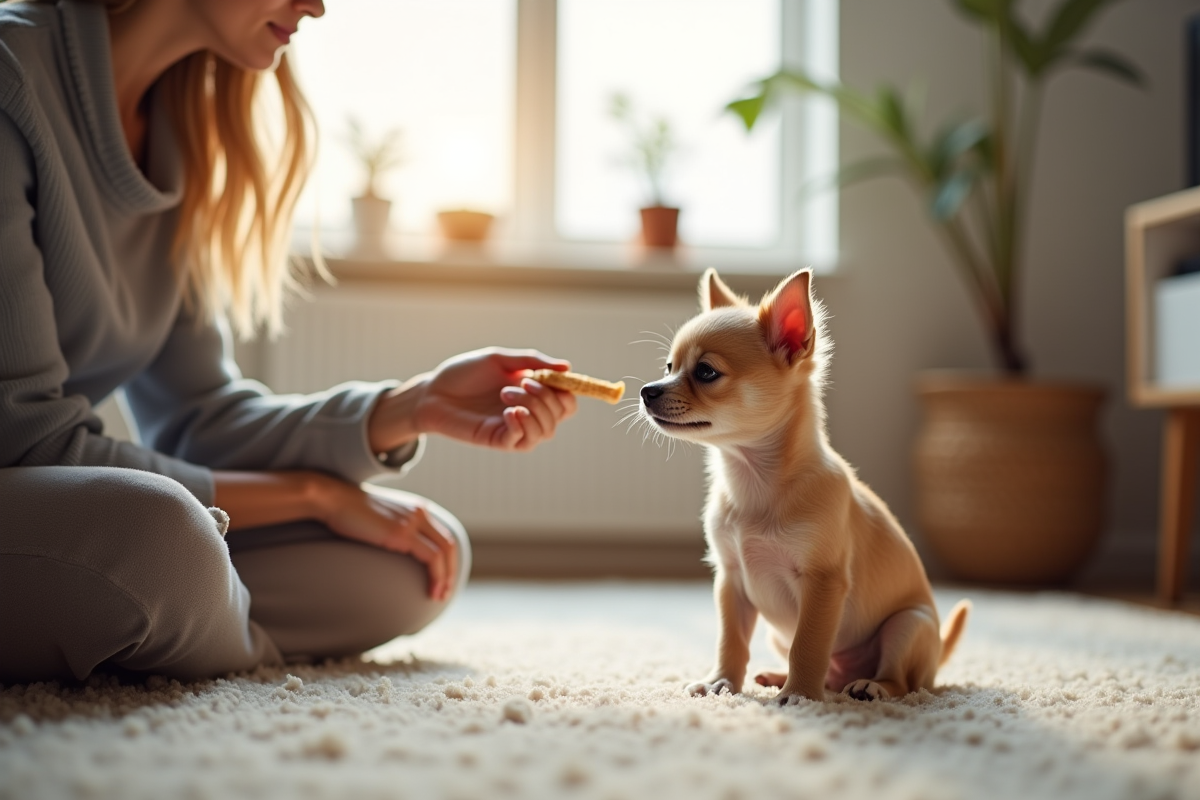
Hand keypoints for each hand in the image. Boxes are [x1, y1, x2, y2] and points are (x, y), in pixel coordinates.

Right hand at [315, 479, 458, 600]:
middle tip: (445, 593)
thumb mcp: (377, 520)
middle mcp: (419, 512)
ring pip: (444, 552)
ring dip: (446, 577)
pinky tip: (431, 591)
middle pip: (448, 544)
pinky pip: (431, 557)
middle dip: (450, 570)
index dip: (447, 559)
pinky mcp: (403, 533)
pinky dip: (437, 576)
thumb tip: (392, 548)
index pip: (442, 535)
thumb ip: (391, 529)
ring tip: (438, 596)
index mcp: (416, 509)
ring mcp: (413, 522)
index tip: (442, 579)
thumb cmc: (346, 512)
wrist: (331, 499)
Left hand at [370, 347, 577, 452]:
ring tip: (506, 395)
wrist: (432, 391)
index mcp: (531, 392)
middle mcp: (527, 412)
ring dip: (534, 410)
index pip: (565, 401)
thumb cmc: (463, 373)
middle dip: (547, 398)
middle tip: (521, 384)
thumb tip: (567, 367)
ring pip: (545, 431)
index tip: (553, 378)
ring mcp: (513, 427)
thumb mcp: (499, 359)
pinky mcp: (498, 440)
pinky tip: (508, 412)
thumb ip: (531, 361)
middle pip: (559, 416)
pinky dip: (522, 425)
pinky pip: (523, 441)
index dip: (567, 392)